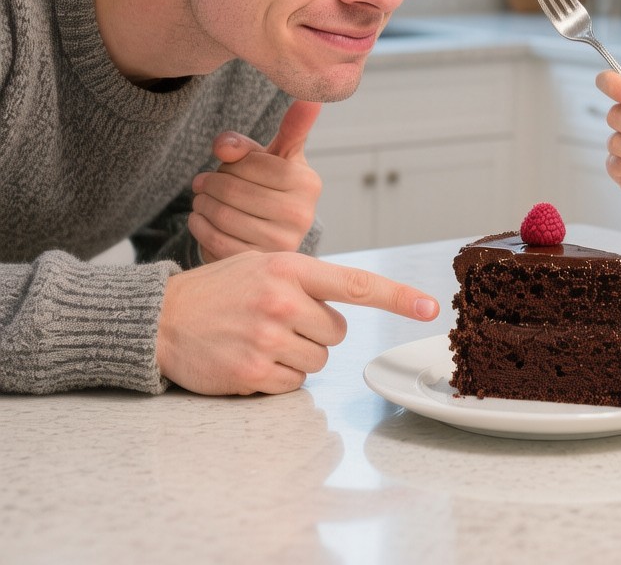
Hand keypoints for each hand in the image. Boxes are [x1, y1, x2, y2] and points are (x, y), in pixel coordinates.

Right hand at [156, 251, 439, 394]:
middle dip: (316, 333)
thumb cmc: (218, 290)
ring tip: (260, 338)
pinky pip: (292, 385)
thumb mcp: (263, 265)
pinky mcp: (252, 371)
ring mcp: (268, 337)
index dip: (398, 297)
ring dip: (297, 357)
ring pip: (318, 362)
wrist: (161, 318)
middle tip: (280, 323)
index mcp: (291, 268)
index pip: (357, 284)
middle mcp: (284, 300)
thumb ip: (306, 280)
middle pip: (337, 334)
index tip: (429, 308)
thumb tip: (345, 308)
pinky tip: (250, 359)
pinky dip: (277, 378)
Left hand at [189, 100, 323, 262]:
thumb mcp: (262, 159)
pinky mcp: (260, 263)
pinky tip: (199, 218)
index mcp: (308, 182)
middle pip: (235, 190)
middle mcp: (302, 214)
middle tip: (201, 183)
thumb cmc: (266, 187)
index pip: (253, 162)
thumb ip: (243, 144)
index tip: (222, 165)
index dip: (230, 162)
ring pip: (224, 216)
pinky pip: (217, 241)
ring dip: (202, 204)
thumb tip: (224, 148)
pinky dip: (200, 226)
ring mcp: (283, 243)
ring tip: (200, 200)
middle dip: (210, 183)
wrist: (272, 230)